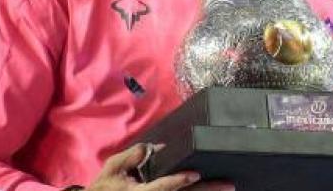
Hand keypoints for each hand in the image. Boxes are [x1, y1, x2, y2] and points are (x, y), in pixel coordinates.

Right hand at [84, 142, 234, 190]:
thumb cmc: (104, 188)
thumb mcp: (112, 168)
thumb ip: (132, 155)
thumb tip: (155, 147)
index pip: (163, 187)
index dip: (179, 180)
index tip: (195, 173)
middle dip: (206, 190)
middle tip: (228, 185)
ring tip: (227, 188)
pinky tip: (209, 190)